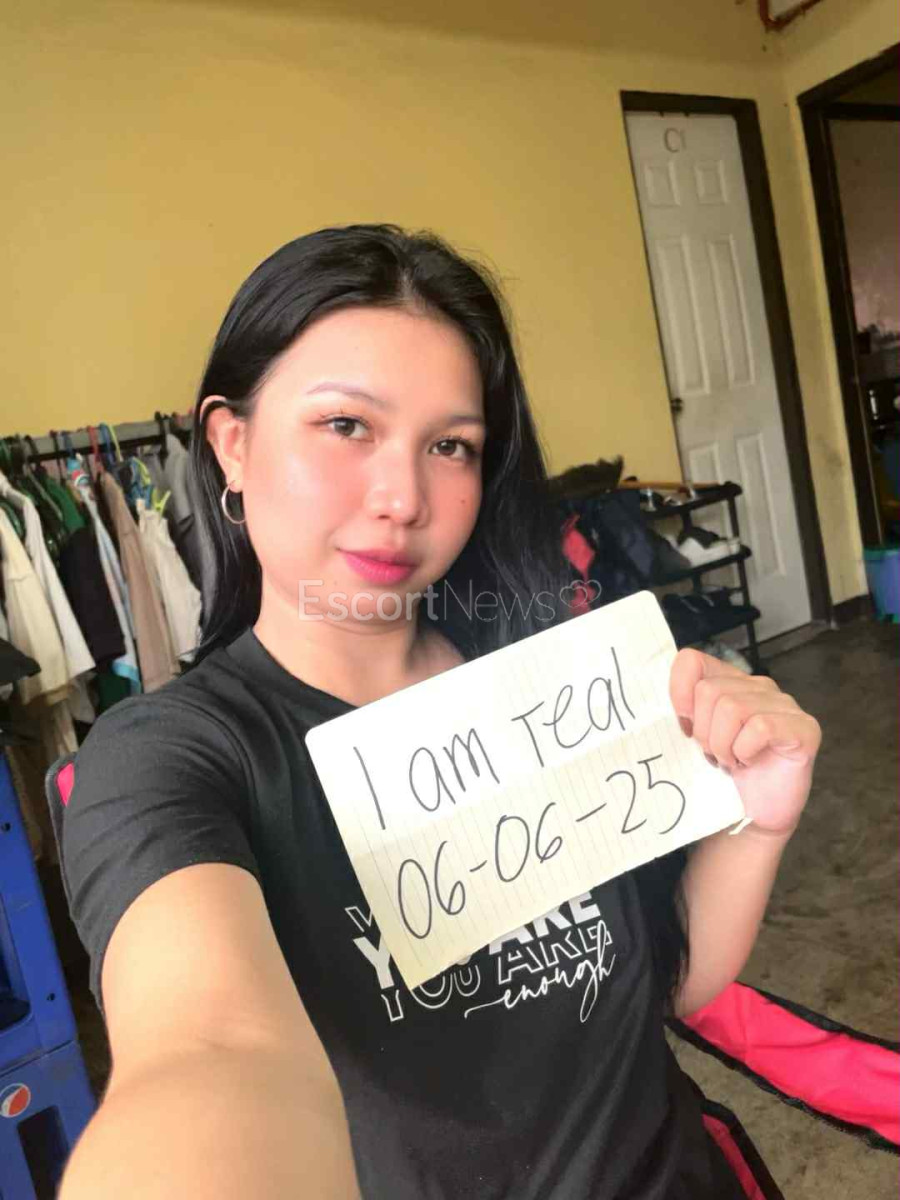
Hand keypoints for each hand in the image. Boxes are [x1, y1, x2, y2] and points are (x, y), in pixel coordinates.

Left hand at [669, 648, 821, 837]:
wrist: (752, 816)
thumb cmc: (722, 776)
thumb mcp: (694, 739)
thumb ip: (683, 712)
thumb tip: (661, 704)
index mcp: (729, 682)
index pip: (691, 661)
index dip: (679, 693)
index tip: (683, 726)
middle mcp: (758, 686)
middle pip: (709, 690)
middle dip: (703, 732)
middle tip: (714, 755)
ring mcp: (784, 705)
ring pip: (731, 707)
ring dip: (723, 745)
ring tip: (731, 761)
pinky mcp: (804, 728)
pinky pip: (760, 727)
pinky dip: (745, 751)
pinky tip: (749, 763)